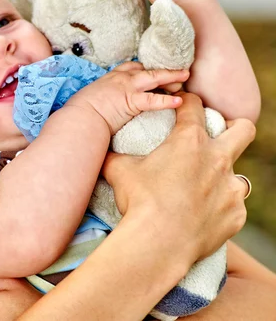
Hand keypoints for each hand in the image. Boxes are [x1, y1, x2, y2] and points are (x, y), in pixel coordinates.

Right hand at [66, 61, 188, 134]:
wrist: (80, 118)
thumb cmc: (78, 113)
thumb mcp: (86, 100)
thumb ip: (97, 100)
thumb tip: (96, 109)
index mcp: (108, 78)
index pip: (129, 67)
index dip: (142, 68)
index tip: (150, 70)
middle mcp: (119, 79)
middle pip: (145, 69)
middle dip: (161, 69)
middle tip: (176, 70)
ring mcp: (127, 88)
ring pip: (154, 77)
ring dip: (171, 76)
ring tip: (185, 76)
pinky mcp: (132, 101)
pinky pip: (154, 99)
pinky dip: (167, 100)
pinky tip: (179, 101)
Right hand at [102, 92, 254, 260]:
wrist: (158, 243)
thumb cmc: (139, 201)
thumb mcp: (119, 171)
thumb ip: (115, 156)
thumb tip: (100, 151)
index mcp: (189, 141)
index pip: (195, 107)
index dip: (188, 101)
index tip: (184, 104)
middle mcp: (217, 160)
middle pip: (243, 130)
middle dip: (235, 127)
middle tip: (219, 136)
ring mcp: (230, 188)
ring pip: (239, 176)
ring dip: (223, 178)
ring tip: (202, 190)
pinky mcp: (236, 215)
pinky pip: (233, 207)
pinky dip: (219, 209)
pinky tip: (201, 216)